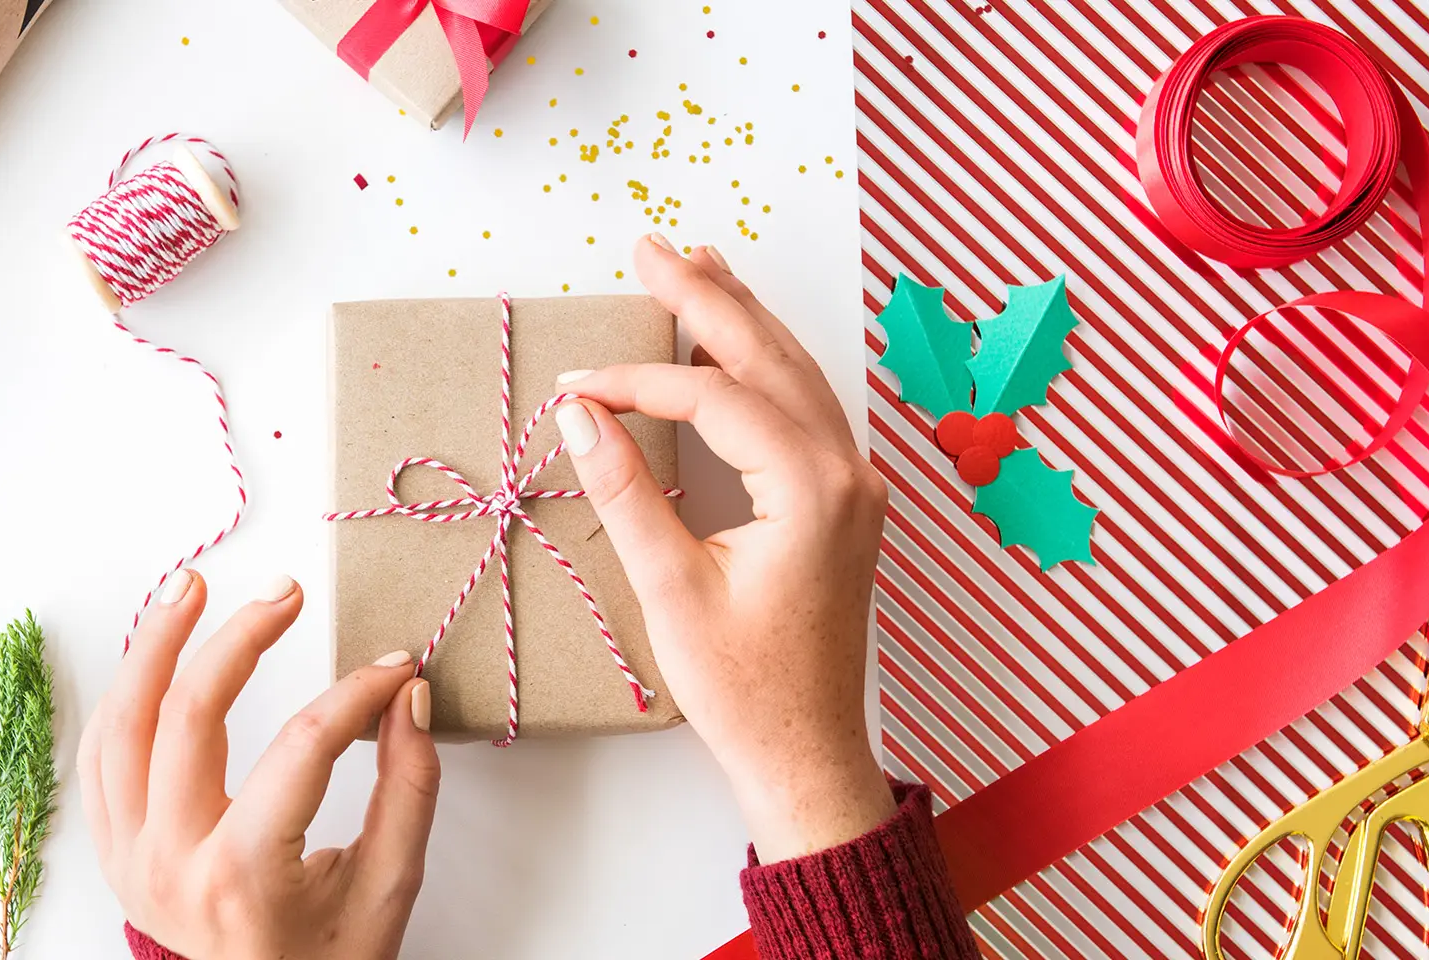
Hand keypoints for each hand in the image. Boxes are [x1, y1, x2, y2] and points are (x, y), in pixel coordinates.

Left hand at [79, 570, 438, 959]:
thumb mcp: (389, 886)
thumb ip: (408, 787)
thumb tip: (405, 693)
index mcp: (245, 878)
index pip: (303, 748)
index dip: (356, 692)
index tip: (393, 665)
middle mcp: (172, 865)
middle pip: (189, 716)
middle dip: (241, 637)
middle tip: (285, 592)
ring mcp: (130, 859)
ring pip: (121, 725)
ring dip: (153, 646)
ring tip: (190, 587)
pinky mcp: (114, 853)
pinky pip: (99, 756)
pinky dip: (125, 697)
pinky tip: (157, 656)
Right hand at [553, 234, 894, 863]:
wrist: (806, 754)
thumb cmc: (745, 689)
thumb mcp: (670, 590)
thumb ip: (626, 490)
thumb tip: (582, 414)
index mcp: (812, 489)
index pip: (715, 398)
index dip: (638, 380)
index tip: (574, 382)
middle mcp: (846, 473)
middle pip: (769, 357)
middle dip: (707, 298)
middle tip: (651, 247)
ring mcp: (854, 486)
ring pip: (796, 374)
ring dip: (743, 319)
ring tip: (696, 266)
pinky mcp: (844, 503)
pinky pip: (805, 408)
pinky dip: (764, 366)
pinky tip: (739, 342)